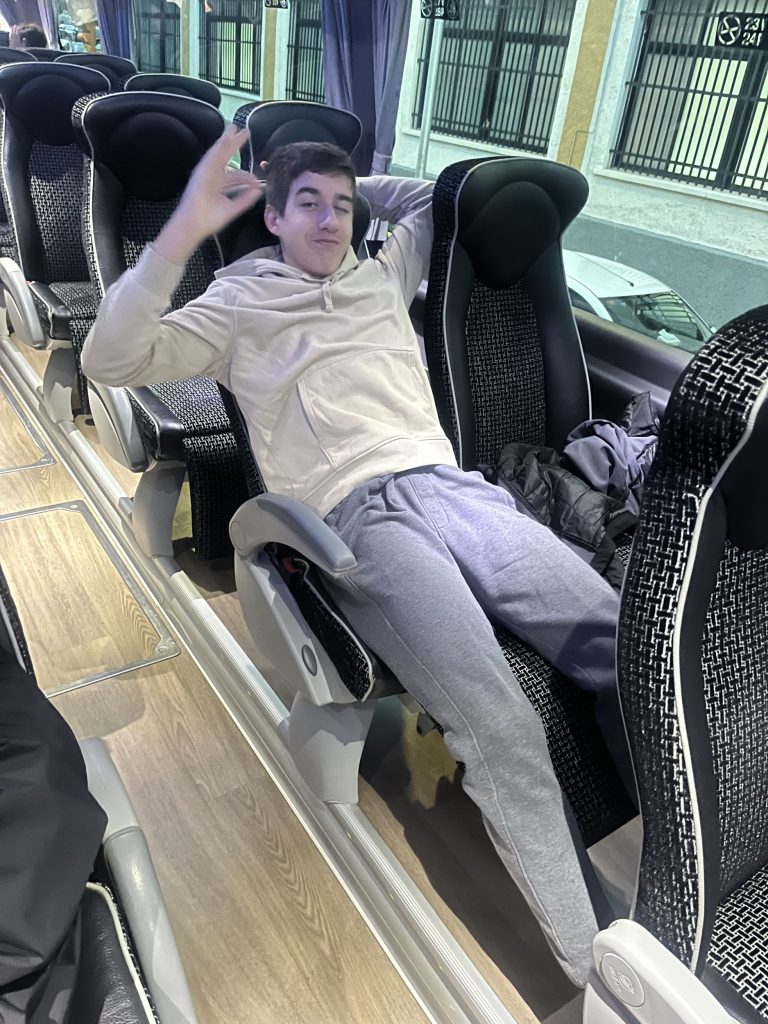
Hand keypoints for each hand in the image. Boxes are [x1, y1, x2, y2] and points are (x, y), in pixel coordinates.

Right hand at [155, 126, 263, 263]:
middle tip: (245, 131)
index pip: (236, 175)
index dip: (248, 177)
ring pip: (219, 152)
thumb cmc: (211, 219)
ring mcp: (207, 172)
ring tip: (234, 127)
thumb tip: (258, 190)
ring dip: (226, 139)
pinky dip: (218, 146)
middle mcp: (213, 176)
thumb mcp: (233, 208)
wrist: (196, 224)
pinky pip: (212, 155)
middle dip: (235, 144)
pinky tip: (225, 137)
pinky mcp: (202, 171)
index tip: (257, 182)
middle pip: (227, 157)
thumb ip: (245, 199)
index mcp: (220, 185)